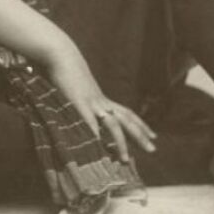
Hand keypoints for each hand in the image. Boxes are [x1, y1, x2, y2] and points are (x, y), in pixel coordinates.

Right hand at [47, 46, 156, 162]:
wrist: (61, 54)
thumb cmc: (67, 70)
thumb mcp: (79, 88)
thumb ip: (83, 100)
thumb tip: (87, 111)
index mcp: (102, 99)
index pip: (127, 113)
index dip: (140, 124)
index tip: (153, 136)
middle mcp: (101, 101)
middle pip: (126, 120)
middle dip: (140, 135)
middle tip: (153, 149)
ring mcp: (92, 103)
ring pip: (112, 124)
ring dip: (120, 142)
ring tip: (124, 159)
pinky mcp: (79, 103)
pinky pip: (89, 123)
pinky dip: (95, 136)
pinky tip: (99, 149)